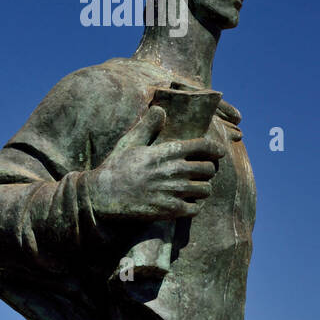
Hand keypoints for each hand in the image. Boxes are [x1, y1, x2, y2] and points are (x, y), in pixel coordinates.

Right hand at [86, 106, 225, 220]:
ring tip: (195, 188)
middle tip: (202, 172)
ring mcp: (172, 191)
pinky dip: (195, 206)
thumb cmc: (116, 167)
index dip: (215, 149)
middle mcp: (173, 171)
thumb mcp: (130, 143)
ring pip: (205, 189)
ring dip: (202, 188)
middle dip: (208, 170)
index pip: (203, 146)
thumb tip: (160, 109)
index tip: (219, 152)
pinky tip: (188, 203)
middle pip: (209, 169)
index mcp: (166, 152)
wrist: (101, 195)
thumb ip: (147, 126)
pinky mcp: (169, 210)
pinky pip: (196, 209)